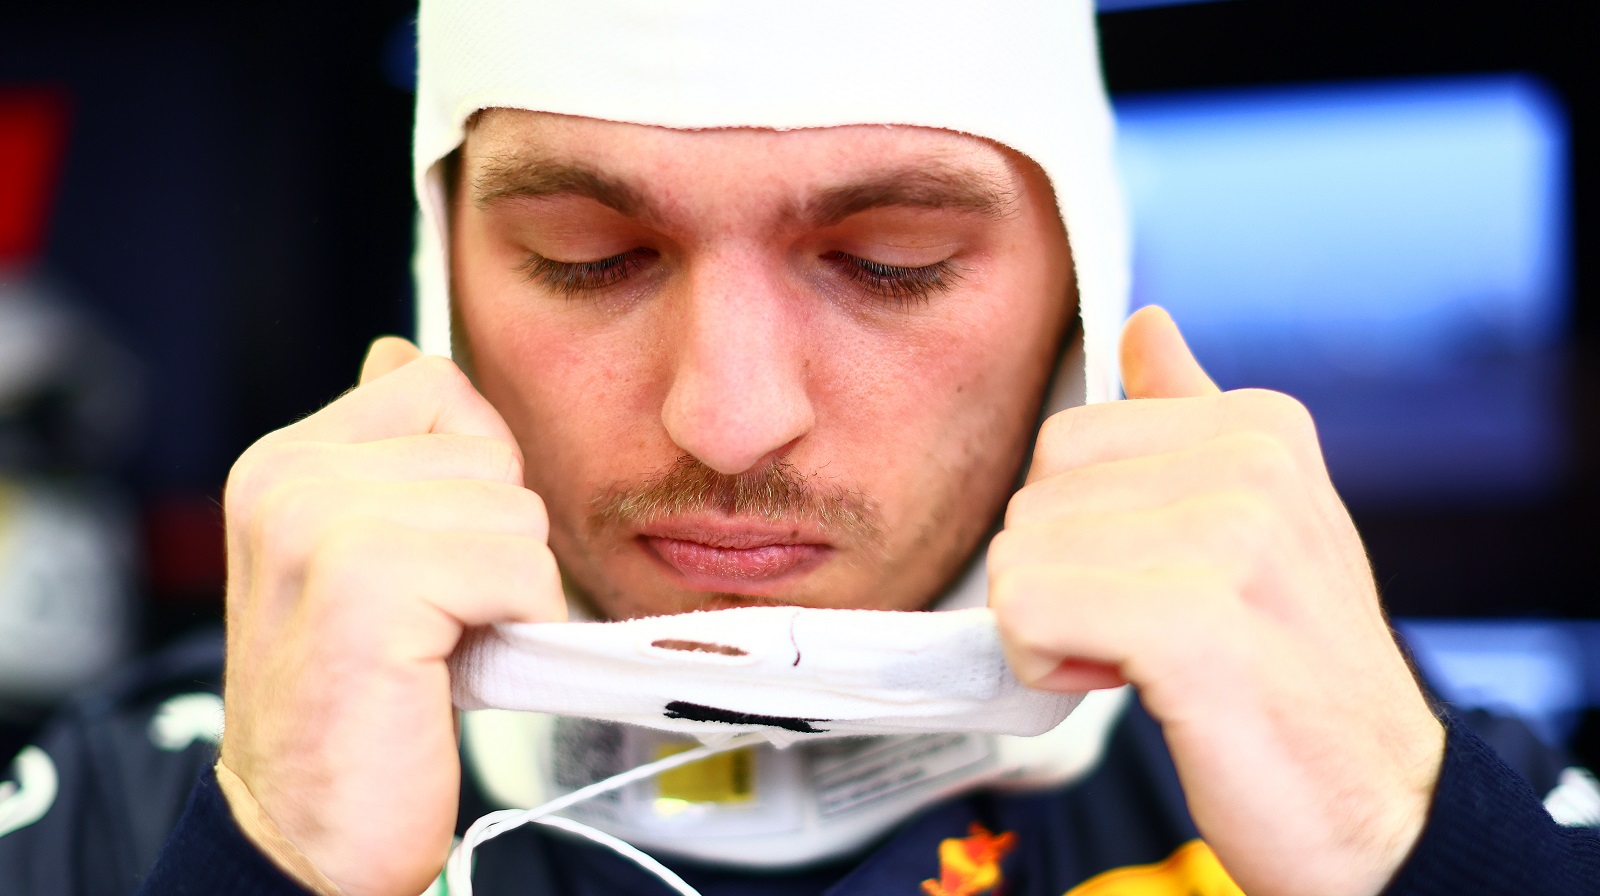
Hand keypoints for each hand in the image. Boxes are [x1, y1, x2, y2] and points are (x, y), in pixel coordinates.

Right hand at [216, 338, 564, 895]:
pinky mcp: (364, 585)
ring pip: (514, 509)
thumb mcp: (367, 558)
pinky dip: (517, 625)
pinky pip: (519, 566)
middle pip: (488, 450)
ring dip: (509, 590)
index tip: (438, 555)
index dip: (476, 476)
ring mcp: (318, 526)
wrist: (311, 833)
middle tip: (435, 617)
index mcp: (285, 461)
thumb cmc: (361, 701)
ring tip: (439, 645)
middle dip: (496, 542)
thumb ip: (391, 459)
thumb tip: (401, 351)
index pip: (436, 386)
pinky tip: (454, 669)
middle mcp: (288, 479)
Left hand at [989, 307, 1444, 895]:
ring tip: (1149, 664)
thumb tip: (1143, 321)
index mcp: (1261, 426)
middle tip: (1150, 636)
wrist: (1380, 807)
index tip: (1157, 582)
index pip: (1066, 440)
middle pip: (1034, 500)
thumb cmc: (1293, 668)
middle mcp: (1251, 465)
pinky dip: (1048, 667)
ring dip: (1054, 631)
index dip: (1082, 530)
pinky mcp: (1194, 624)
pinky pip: (1026, 614)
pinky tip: (1126, 687)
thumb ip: (1192, 416)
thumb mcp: (1263, 519)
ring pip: (1019, 560)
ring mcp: (1230, 539)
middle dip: (1061, 581)